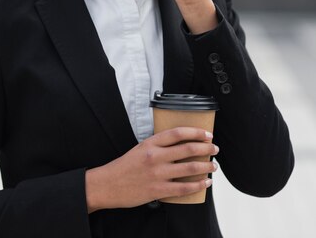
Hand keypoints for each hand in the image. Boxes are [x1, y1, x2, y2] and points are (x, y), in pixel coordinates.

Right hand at [85, 127, 218, 212]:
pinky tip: (205, 182)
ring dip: (206, 166)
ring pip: (190, 167)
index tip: (207, 135)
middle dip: (206, 148)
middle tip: (214, 149)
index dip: (196, 132)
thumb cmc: (122, 168)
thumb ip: (157, 147)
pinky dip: (198, 184)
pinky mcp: (158, 189)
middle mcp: (155, 157)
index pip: (178, 133)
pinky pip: (185, 187)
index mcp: (149, 144)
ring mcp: (157, 174)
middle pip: (188, 149)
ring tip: (213, 166)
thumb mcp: (138, 150)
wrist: (107, 185)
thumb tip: (179, 147)